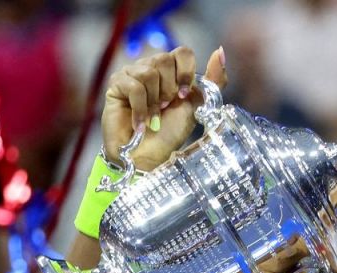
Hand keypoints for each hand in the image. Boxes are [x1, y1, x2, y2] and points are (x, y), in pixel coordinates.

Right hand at [101, 46, 226, 171]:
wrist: (146, 155)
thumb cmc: (169, 132)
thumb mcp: (197, 106)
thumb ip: (212, 81)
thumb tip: (220, 52)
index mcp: (171, 70)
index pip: (183, 52)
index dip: (186, 73)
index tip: (184, 96)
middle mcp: (151, 66)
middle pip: (164, 59)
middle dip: (169, 90)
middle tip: (165, 108)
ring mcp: (131, 73)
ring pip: (148, 73)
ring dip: (154, 102)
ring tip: (152, 117)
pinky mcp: (116, 84)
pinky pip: (134, 87)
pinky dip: (141, 109)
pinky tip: (141, 124)